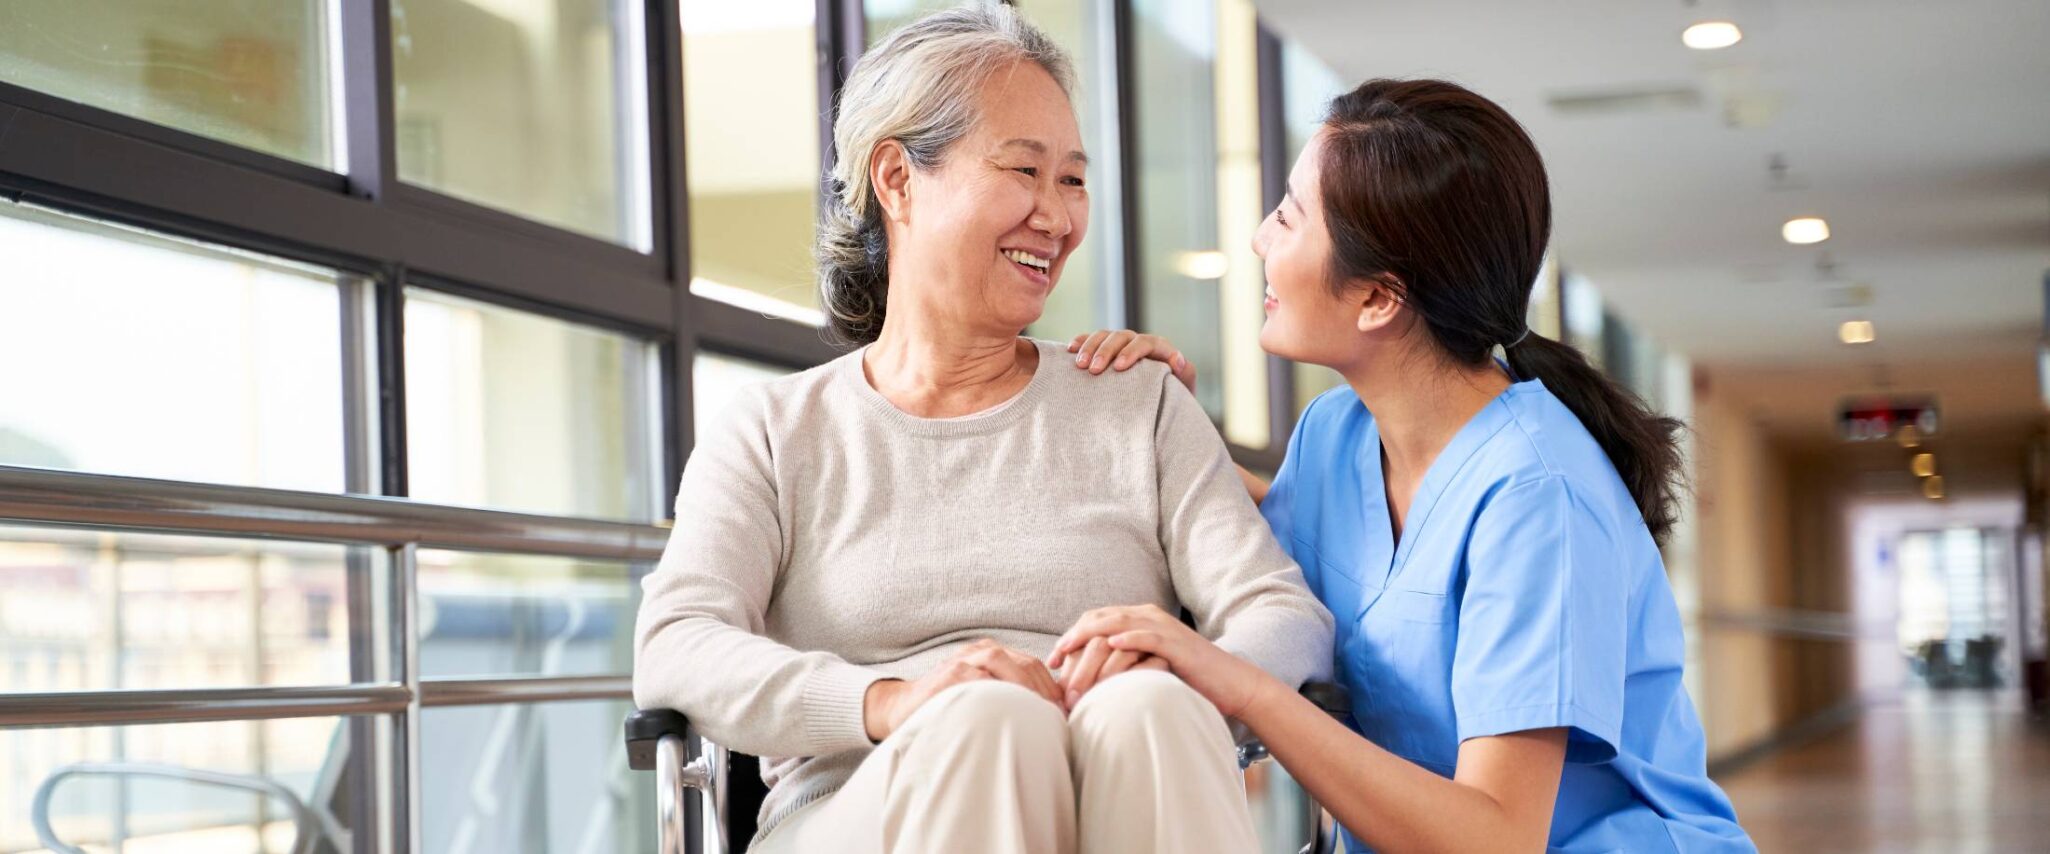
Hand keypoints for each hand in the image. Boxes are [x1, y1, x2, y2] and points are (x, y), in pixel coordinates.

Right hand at [863, 639, 1062, 740]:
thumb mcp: (983, 695)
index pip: (1033, 664)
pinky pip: (975, 679)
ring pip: (1001, 662)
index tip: (1067, 710)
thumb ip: (1010, 696)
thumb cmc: (950, 706)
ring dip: (1025, 686)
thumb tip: (1052, 715)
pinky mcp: (947, 675)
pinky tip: (1008, 710)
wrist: (903, 708)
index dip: (1053, 686)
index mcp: (993, 655)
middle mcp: (979, 652)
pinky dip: (994, 691)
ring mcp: (962, 660)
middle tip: (1060, 715)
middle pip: (1023, 662)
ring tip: (1040, 711)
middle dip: (1045, 688)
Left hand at [1049, 604, 1282, 718]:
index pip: (1094, 620)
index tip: (1052, 661)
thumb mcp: (1146, 670)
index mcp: (1138, 620)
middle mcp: (1148, 617)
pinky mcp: (1176, 643)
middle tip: (1053, 659)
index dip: (1070, 637)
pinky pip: (1148, 636)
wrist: (1228, 684)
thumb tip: (1087, 684)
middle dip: (1073, 638)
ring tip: (1069, 655)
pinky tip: (1112, 646)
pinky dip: (1129, 637)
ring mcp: (1162, 627)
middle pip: (1099, 619)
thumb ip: (1121, 668)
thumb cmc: (1186, 682)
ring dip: (1091, 641)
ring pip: (1117, 624)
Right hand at [1069, 330, 1196, 392]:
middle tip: (1094, 370)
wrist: (1158, 407)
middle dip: (1106, 352)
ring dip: (1090, 348)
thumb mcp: (1183, 390)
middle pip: (1122, 337)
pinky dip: (1081, 342)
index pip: (1147, 342)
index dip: (1132, 352)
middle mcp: (1138, 342)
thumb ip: (1185, 374)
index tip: (1118, 368)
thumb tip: (1178, 361)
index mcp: (1159, 348)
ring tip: (1079, 366)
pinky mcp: (1105, 350)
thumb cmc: (1171, 400)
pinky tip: (1070, 351)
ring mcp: (1120, 345)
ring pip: (1104, 335)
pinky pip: (1091, 339)